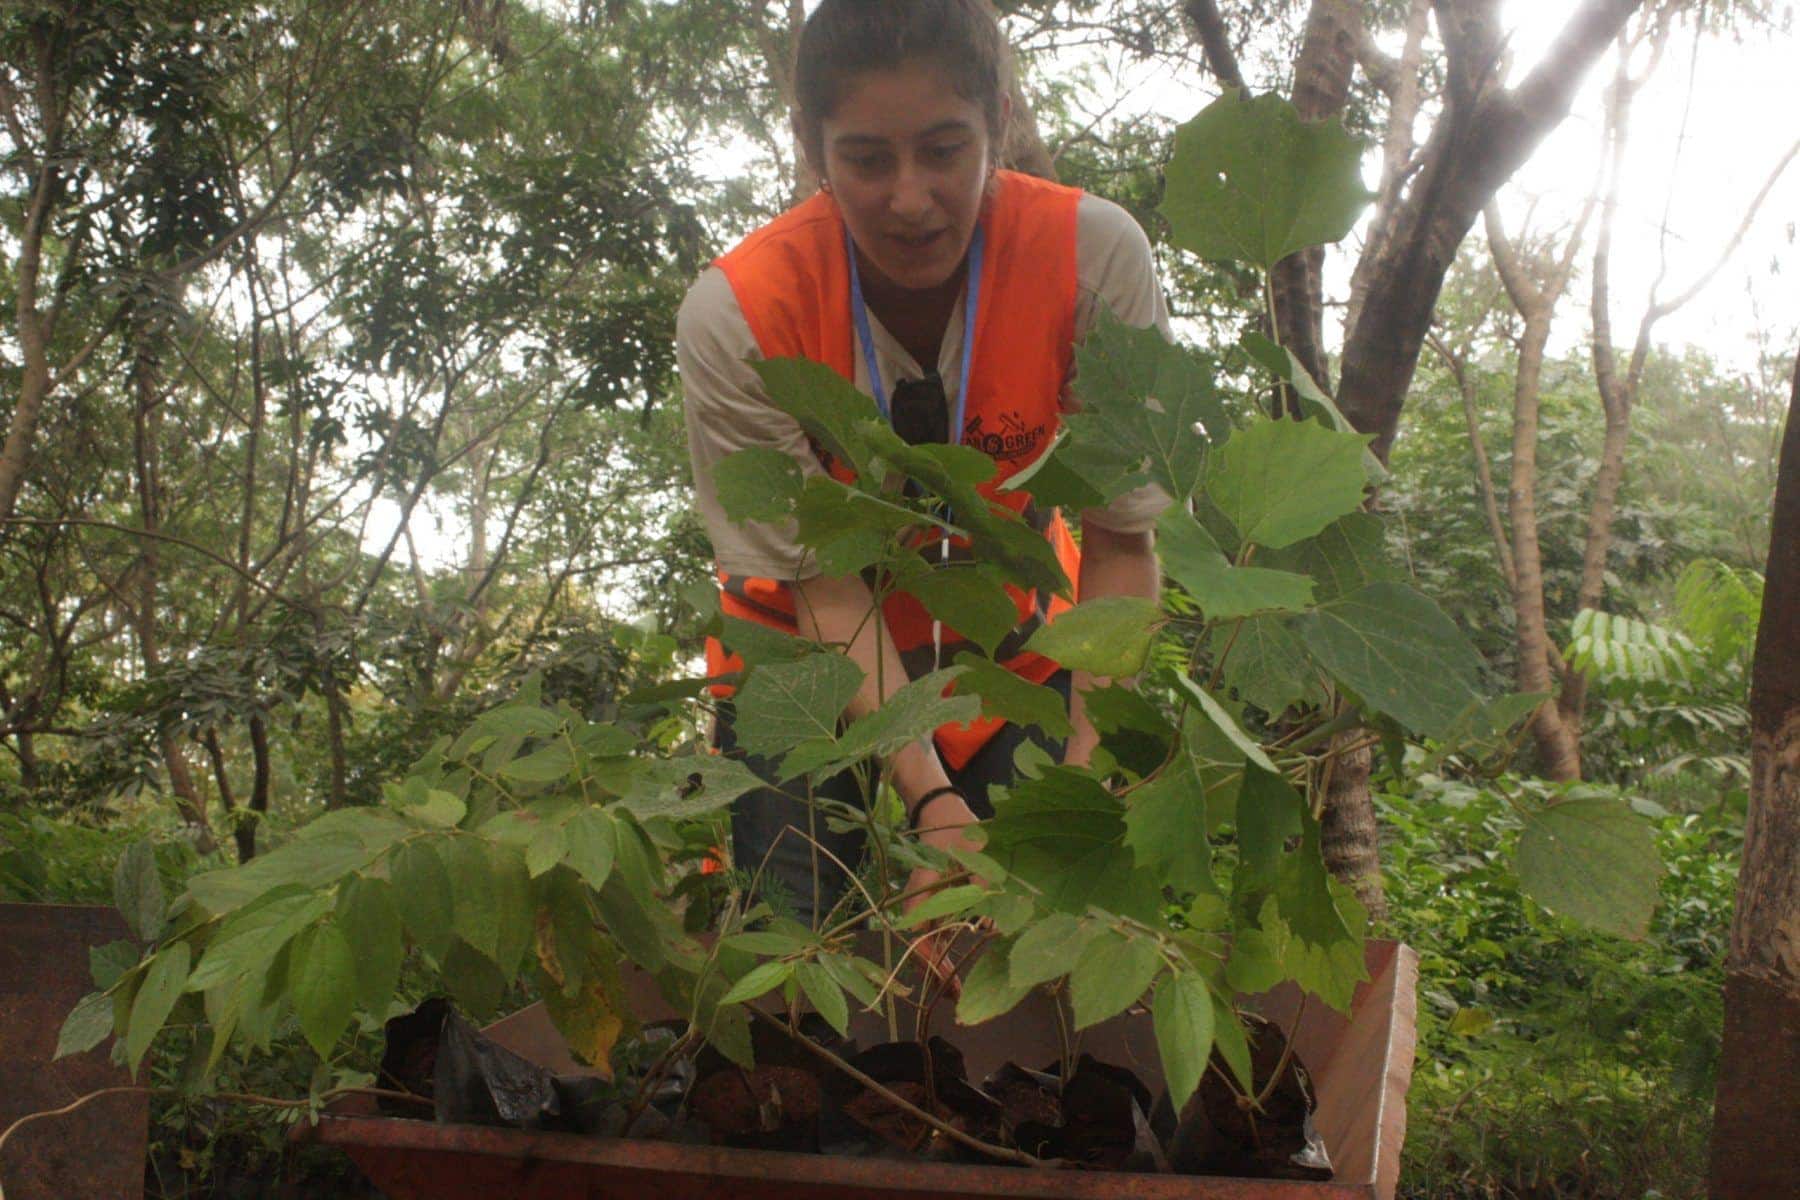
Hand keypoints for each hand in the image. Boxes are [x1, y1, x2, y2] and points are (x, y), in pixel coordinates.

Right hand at [901, 790, 983, 998]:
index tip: (948, 980)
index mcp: (922, 893)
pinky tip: (956, 957)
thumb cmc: (959, 831)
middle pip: (920, 945)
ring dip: (938, 962)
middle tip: (956, 995)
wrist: (943, 812)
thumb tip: (993, 926)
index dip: (931, 963)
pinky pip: (933, 929)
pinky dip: (943, 946)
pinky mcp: (932, 900)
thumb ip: (984, 889)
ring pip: (926, 940)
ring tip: (956, 985)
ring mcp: (923, 902)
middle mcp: (918, 902)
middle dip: (935, 972)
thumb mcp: (978, 856)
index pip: (919, 938)